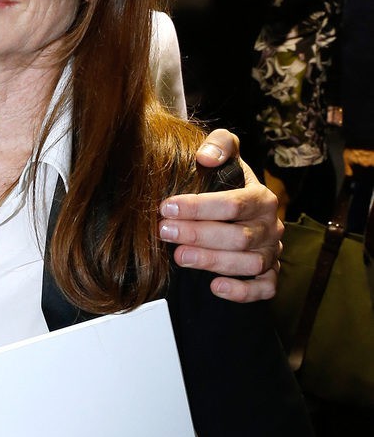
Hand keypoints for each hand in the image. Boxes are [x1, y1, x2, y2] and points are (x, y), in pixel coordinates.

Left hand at [159, 130, 280, 300]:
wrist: (239, 209)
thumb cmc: (227, 182)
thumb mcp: (225, 155)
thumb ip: (219, 145)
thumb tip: (205, 157)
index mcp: (261, 197)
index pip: (233, 204)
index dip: (199, 207)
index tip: (167, 207)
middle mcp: (271, 226)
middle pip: (239, 236)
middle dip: (198, 234)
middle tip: (165, 231)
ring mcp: (271, 252)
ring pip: (249, 263)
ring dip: (212, 261)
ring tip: (180, 256)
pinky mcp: (269, 275)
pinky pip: (264, 288)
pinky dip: (241, 291)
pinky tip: (214, 286)